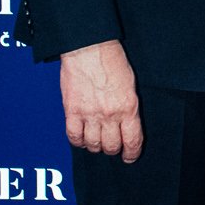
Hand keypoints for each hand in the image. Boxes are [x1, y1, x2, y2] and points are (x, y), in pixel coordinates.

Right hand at [60, 39, 143, 160]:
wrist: (89, 47)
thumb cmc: (111, 60)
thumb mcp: (130, 85)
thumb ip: (128, 106)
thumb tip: (126, 122)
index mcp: (128, 107)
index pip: (132, 140)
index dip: (131, 153)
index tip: (129, 157)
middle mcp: (110, 114)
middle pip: (111, 146)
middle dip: (112, 149)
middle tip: (111, 147)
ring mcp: (89, 114)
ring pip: (92, 144)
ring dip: (95, 146)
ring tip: (96, 142)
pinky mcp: (72, 111)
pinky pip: (73, 136)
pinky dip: (77, 141)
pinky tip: (81, 138)